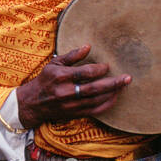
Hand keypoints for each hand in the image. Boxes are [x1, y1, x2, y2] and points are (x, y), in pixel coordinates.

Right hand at [15, 44, 130, 130]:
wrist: (33, 103)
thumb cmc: (45, 80)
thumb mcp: (54, 64)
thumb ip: (72, 56)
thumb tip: (88, 46)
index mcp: (61, 77)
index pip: (85, 73)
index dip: (99, 69)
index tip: (107, 66)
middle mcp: (66, 92)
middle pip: (94, 89)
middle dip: (113, 83)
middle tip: (127, 77)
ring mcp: (71, 105)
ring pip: (96, 101)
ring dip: (112, 93)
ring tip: (124, 86)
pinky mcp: (75, 114)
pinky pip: (95, 111)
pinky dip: (107, 105)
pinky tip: (115, 97)